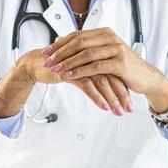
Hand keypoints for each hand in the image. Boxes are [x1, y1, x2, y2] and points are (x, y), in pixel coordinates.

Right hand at [0, 48, 128, 117]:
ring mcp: (81, 64)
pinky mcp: (70, 71)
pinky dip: (97, 97)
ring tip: (118, 112)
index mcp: (96, 55)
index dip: (124, 88)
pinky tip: (103, 107)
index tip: (130, 103)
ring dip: (112, 98)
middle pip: (112, 76)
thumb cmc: (60, 67)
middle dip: (121, 95)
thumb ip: (94, 74)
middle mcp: (91, 58)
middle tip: (129, 110)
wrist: (37, 64)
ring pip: (102, 81)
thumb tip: (109, 86)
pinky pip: (87, 85)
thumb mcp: (81, 71)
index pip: (115, 72)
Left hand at [44, 29, 167, 113]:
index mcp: (104, 33)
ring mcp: (116, 49)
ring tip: (54, 70)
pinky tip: (69, 76)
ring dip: (68, 62)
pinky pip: (95, 66)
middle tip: (46, 62)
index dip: (59, 44)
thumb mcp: (103, 54)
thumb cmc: (123, 67)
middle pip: (79, 42)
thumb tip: (60, 40)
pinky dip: (80, 71)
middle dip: (60, 53)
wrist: (146, 77)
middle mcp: (110, 37)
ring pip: (85, 54)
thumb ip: (85, 47)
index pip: (77, 35)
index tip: (45, 52)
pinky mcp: (120, 62)